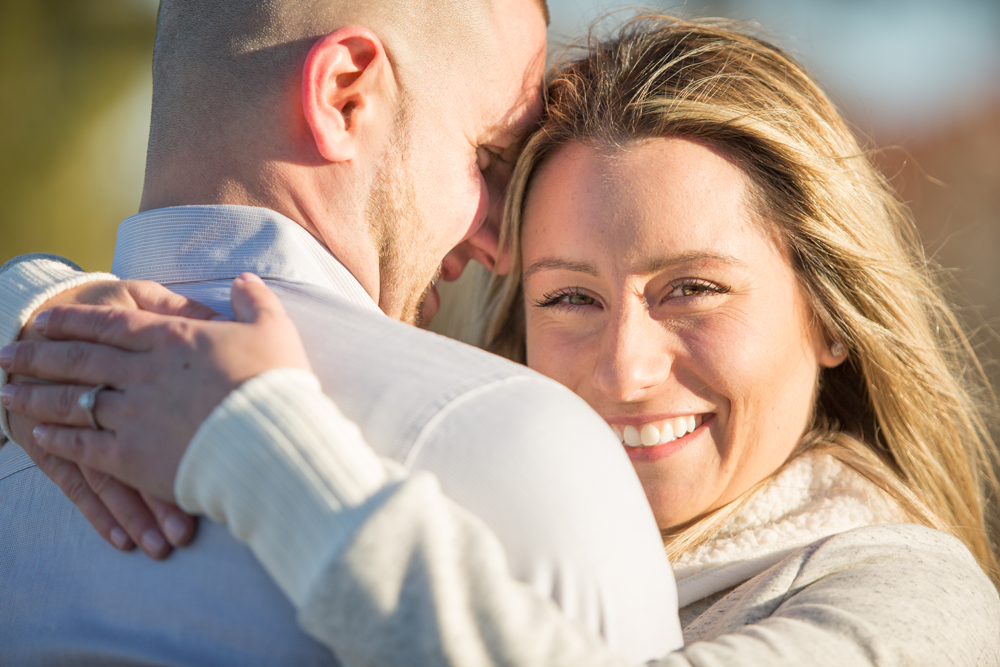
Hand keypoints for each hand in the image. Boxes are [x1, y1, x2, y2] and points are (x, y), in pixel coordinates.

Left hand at [0, 273, 311, 503]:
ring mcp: (133, 415)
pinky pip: (85, 447)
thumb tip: (245, 280)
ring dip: (36, 395)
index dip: (75, 320)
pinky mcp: (133, 457)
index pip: (112, 325)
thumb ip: (256, 302)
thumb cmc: (275, 383)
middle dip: (39, 354)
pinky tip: (41, 437)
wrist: (272, 441)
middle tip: (6, 352)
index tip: (44, 318)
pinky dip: (61, 440)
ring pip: (72, 400)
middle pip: (80, 359)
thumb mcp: (274, 330)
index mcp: (173, 340)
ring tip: (6, 392)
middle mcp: (143, 373)